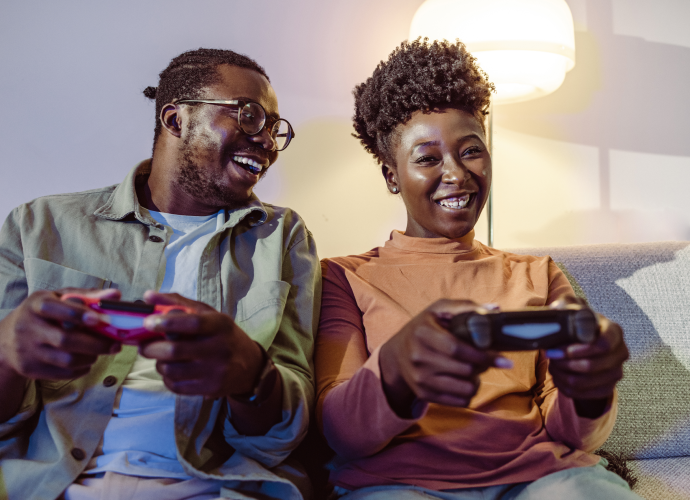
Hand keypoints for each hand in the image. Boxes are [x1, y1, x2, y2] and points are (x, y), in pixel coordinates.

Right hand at [0, 288, 121, 380]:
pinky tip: (87, 361)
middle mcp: (28, 327)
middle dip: (96, 344)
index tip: (99, 319)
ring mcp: (28, 351)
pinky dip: (82, 369)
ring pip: (67, 360)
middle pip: (65, 340)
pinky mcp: (31, 369)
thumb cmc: (44, 313)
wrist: (8, 339)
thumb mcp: (59, 298)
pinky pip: (64, 374)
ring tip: (99, 351)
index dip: (78, 314)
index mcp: (36, 305)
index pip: (55, 309)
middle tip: (115, 345)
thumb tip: (115, 294)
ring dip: (91, 357)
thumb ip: (87, 296)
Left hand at [139, 291, 263, 397]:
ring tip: (161, 358)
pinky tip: (172, 370)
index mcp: (220, 325)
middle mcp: (220, 348)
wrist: (249, 365)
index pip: (192, 323)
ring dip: (158, 363)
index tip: (148, 322)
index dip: (167, 322)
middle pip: (175, 350)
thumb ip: (178, 303)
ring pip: (171, 370)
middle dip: (151, 348)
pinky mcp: (210, 388)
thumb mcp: (208, 314)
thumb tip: (148, 296)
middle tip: (144, 345)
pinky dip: (167, 378)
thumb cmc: (222, 335)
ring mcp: (215, 371)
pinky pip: (176, 386)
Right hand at [379, 299, 511, 415]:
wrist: (397, 354)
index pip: (457, 349)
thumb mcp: (438, 310)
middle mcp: (418, 357)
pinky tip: (464, 381)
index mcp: (422, 333)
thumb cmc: (423, 328)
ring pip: (464, 389)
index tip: (503, 359)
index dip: (483, 355)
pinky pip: (459, 402)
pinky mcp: (424, 394)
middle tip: (486, 360)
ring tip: (474, 371)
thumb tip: (495, 309)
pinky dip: (468, 393)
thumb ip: (465, 307)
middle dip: (483, 366)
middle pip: (464, 370)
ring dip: (476, 381)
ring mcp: (420, 378)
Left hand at [545, 296, 628, 416]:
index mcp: (614, 331)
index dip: (582, 350)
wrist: (584, 343)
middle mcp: (620, 352)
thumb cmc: (576, 322)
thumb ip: (564, 304)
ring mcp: (615, 372)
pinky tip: (557, 376)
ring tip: (552, 364)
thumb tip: (557, 309)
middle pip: (592, 366)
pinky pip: (582, 394)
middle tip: (550, 355)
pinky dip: (564, 387)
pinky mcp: (606, 387)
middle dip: (566, 363)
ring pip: (584, 382)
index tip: (564, 349)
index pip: (605, 344)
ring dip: (562, 375)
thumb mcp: (570, 308)